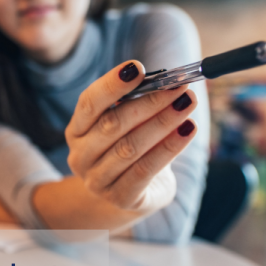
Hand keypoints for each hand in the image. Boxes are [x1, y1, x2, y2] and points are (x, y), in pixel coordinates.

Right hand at [65, 60, 197, 216]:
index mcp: (77, 130)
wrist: (132, 194)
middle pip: (113, 124)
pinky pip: (145, 170)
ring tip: (188, 103)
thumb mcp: (129, 124)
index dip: (112, 85)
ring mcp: (96, 180)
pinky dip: (169, 148)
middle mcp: (80, 155)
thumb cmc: (131, 147)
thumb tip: (167, 80)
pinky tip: (188, 129)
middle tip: (178, 86)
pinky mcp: (120, 198)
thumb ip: (138, 103)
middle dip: (149, 102)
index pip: (89, 103)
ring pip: (130, 147)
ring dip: (163, 122)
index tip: (137, 68)